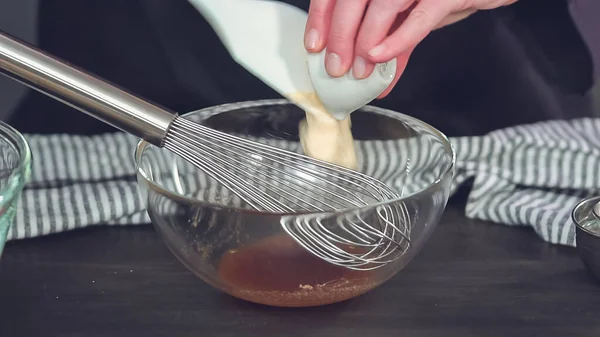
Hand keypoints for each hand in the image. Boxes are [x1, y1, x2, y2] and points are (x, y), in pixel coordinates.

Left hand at [304, 0, 518, 97]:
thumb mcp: (411, 12)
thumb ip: (389, 36)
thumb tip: (368, 69)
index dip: (322, 17)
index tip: (314, 45)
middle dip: (339, 35)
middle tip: (335, 67)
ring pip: (381, 5)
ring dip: (365, 41)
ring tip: (359, 70)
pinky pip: (418, 18)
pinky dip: (396, 40)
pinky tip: (380, 57)